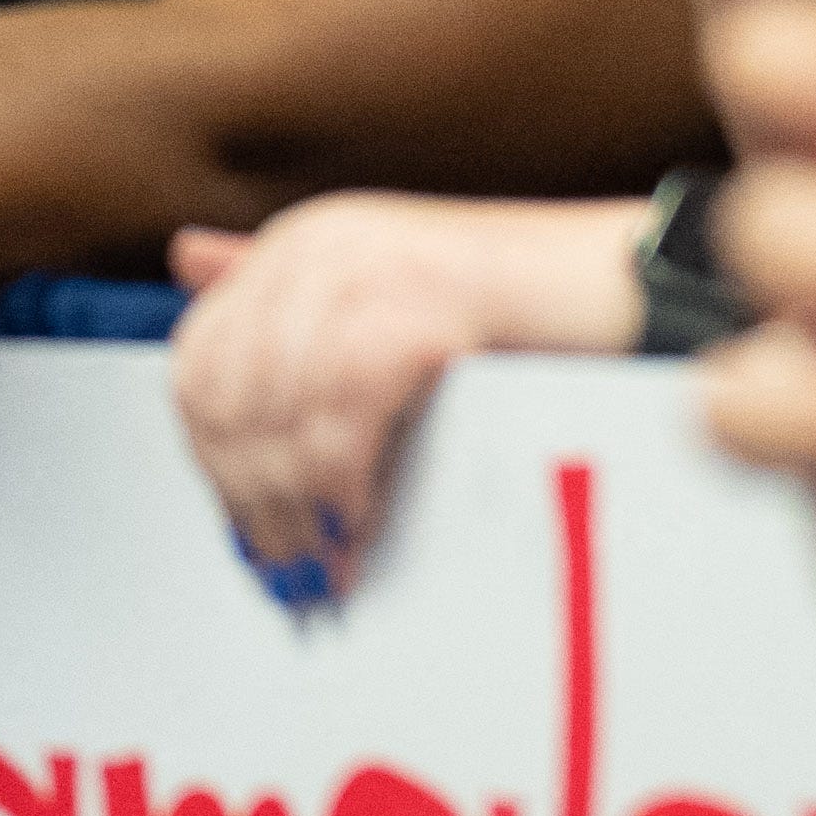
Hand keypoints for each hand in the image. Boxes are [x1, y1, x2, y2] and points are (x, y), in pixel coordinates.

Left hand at [163, 195, 651, 604]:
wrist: (631, 287)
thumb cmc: (520, 319)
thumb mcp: (389, 308)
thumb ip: (289, 300)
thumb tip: (184, 258)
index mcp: (299, 247)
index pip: (200, 363)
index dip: (215, 462)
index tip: (250, 537)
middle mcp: (317, 243)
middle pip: (230, 390)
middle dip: (251, 497)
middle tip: (290, 573)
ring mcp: (366, 261)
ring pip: (280, 405)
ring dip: (296, 503)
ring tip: (328, 564)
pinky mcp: (424, 294)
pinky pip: (344, 403)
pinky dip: (342, 475)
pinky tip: (361, 520)